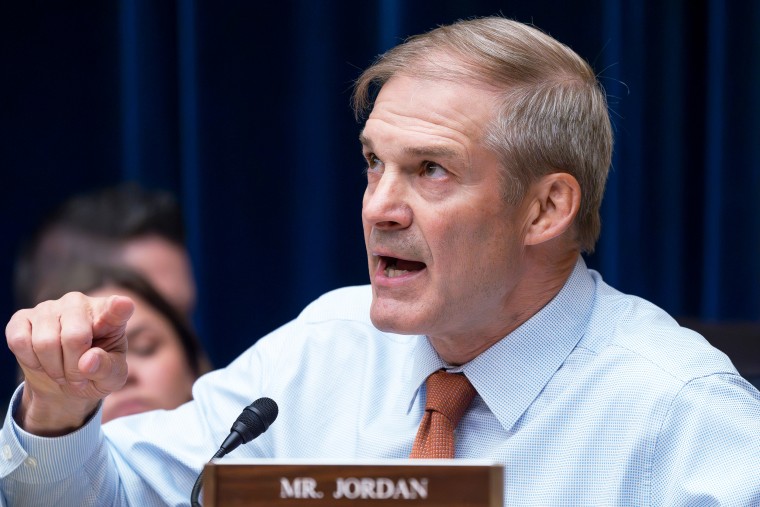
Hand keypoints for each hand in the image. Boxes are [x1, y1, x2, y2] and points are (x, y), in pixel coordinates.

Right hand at [6, 292, 134, 435]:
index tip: (123, 306)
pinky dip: (31, 361)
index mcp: (110, 316)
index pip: (116, 309)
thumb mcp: (111, 378)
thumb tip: (87, 361)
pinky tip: (40, 360)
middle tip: (78, 378)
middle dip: (74, 368)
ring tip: (61, 371)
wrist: (64, 380)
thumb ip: (106, 369)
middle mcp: (80, 303)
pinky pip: (20, 341)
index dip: (119, 308)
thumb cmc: (95, 372)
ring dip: (53, 368)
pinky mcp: (22, 317)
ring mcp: (50, 307)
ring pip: (45, 342)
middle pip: (75, 337)